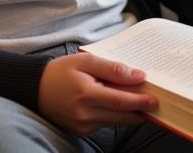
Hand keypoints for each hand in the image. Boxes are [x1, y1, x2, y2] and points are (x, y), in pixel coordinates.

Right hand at [37, 53, 156, 133]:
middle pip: (121, 115)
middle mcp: (85, 114)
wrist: (35, 88)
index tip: (156, 99)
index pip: (121, 100)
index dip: (140, 101)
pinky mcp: (81, 130)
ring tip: (143, 102)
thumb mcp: (86, 61)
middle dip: (141, 110)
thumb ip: (112, 68)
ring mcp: (83, 125)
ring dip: (129, 112)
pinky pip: (105, 123)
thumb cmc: (60, 71)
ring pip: (115, 121)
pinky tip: (121, 105)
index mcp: (87, 94)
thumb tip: (137, 76)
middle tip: (157, 104)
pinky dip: (115, 114)